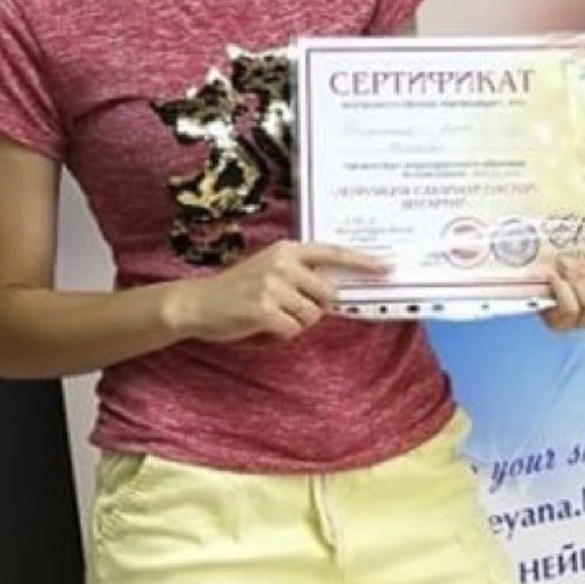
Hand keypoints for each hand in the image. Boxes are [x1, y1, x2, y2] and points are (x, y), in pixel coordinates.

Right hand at [171, 240, 391, 344]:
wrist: (197, 303)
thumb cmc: (237, 290)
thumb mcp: (269, 270)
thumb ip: (299, 274)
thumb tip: (335, 292)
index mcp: (287, 250)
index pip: (333, 253)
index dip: (362, 262)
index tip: (387, 266)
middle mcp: (283, 263)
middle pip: (327, 295)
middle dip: (314, 309)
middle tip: (286, 308)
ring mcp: (273, 285)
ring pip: (311, 316)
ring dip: (294, 323)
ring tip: (268, 315)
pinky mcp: (264, 308)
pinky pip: (292, 330)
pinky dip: (280, 334)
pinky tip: (260, 325)